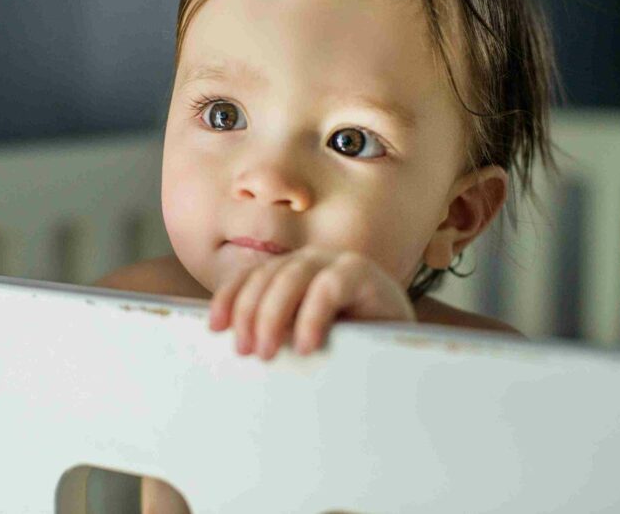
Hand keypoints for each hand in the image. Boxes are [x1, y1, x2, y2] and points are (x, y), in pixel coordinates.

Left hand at [208, 247, 414, 359]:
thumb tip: (231, 343)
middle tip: (246, 351)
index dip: (229, 298)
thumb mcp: (300, 341)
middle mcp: (312, 261)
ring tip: (268, 353)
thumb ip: (273, 334)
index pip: (251, 277)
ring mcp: (339, 263)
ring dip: (273, 315)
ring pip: (293, 277)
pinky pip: (329, 287)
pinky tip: (306, 345)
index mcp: (291, 274)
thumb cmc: (347, 353)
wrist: (405, 358)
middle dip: (250, 313)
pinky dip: (312, 315)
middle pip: (268, 276)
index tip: (214, 327)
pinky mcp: (366, 274)